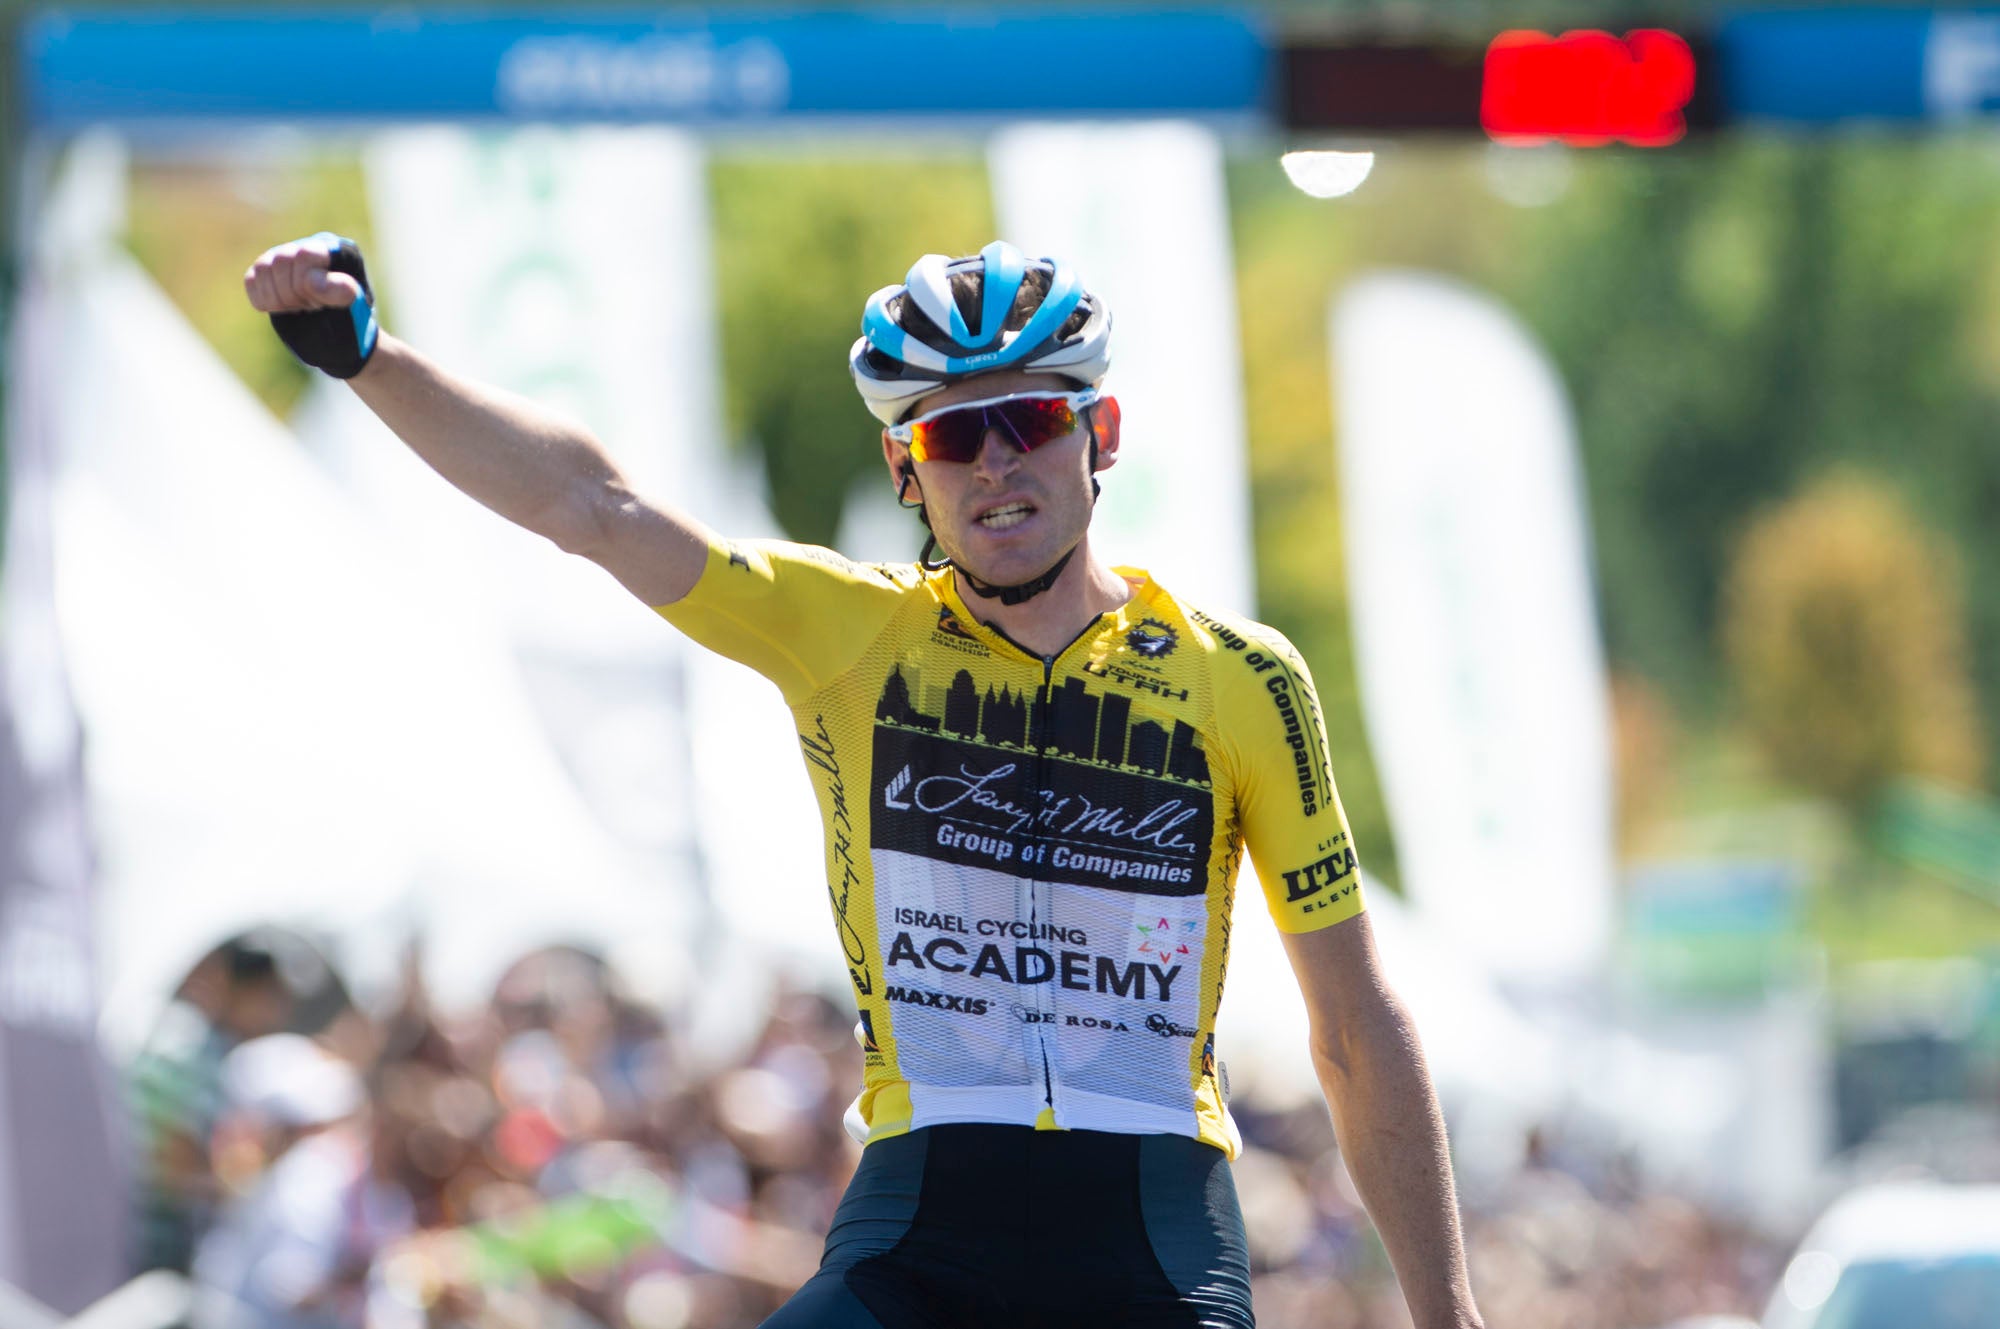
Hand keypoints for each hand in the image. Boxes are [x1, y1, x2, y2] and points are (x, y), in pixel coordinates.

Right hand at [244, 232, 378, 378]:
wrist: (335, 338)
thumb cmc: (350, 324)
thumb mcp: (352, 312)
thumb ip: (339, 294)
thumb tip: (324, 283)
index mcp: (339, 251)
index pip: (307, 255)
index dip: (308, 284)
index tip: (320, 304)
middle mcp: (311, 246)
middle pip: (281, 260)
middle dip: (293, 294)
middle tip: (312, 308)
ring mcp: (286, 255)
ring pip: (263, 268)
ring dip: (279, 299)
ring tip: (301, 307)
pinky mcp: (266, 270)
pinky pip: (252, 281)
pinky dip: (265, 301)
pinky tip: (286, 308)